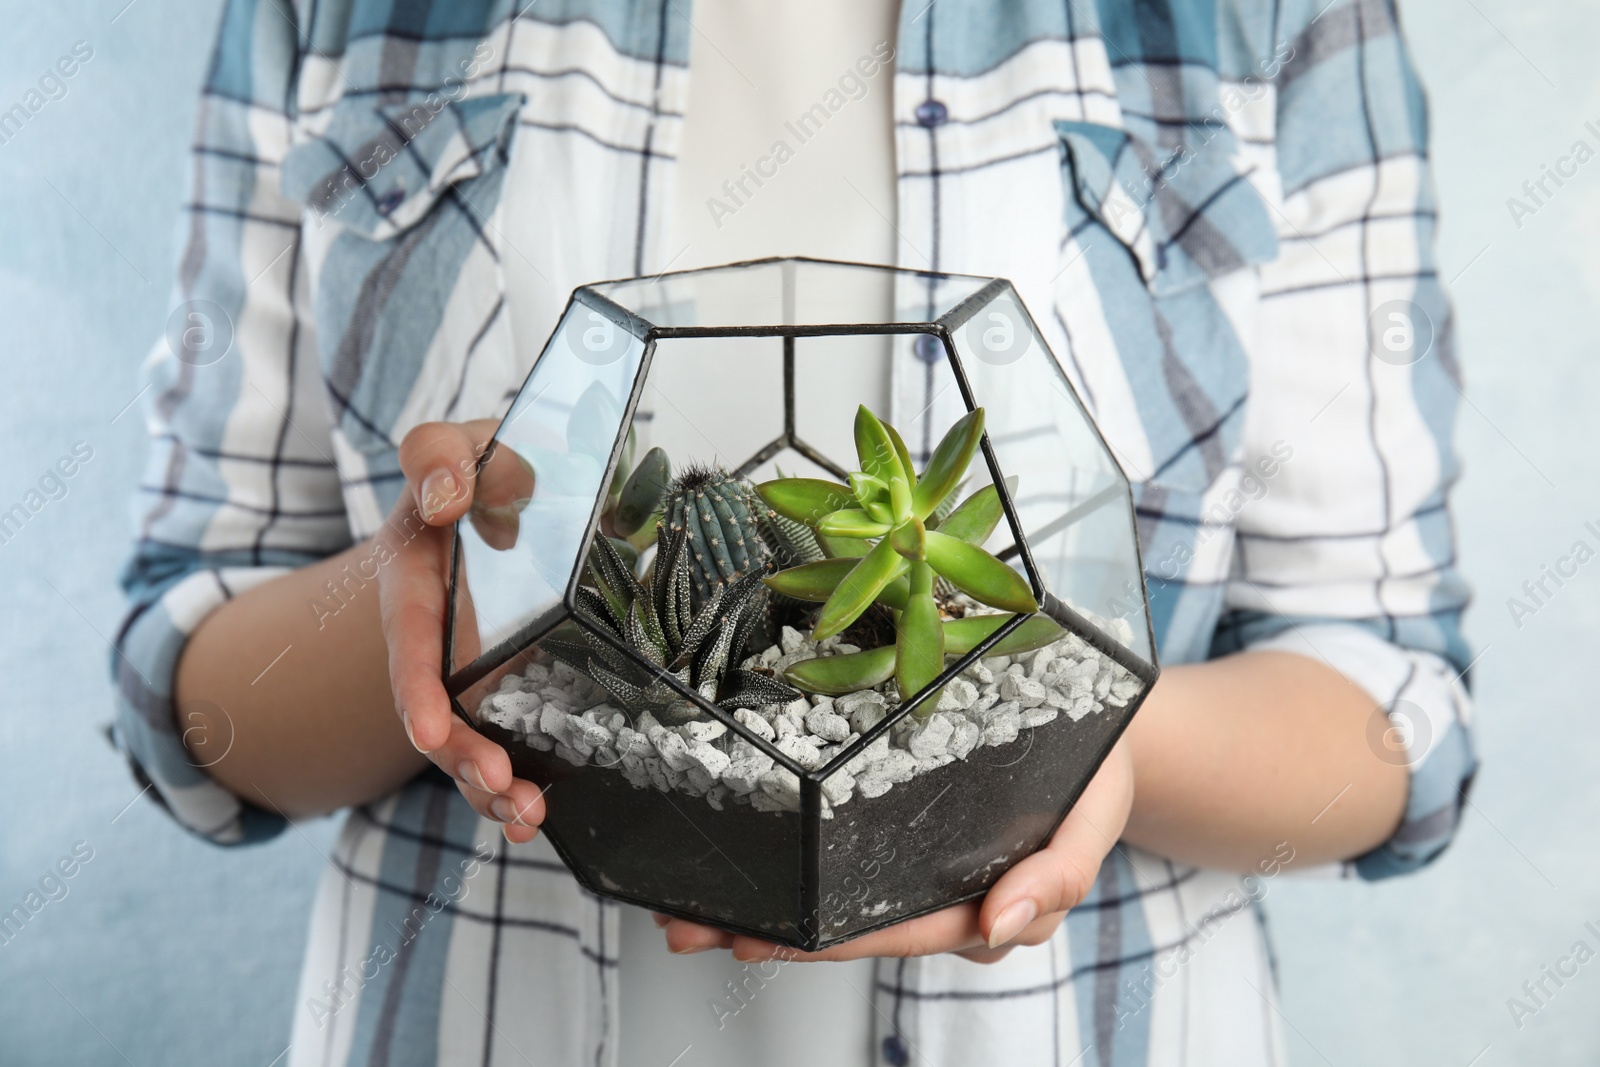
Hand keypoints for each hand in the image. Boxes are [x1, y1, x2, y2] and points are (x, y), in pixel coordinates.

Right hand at [377, 420, 545, 842]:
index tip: (426, 733)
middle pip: (436, 713)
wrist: (508, 483)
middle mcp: (437, 640)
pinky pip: (513, 738)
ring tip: (527, 819)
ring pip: (471, 740)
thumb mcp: (454, 443)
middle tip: (501, 788)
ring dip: (492, 787)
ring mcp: (474, 670)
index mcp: (414, 583)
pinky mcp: (515, 686)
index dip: (417, 689)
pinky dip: (525, 776)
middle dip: (461, 758)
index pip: (409, 642)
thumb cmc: (477, 464)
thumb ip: (436, 455)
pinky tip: (545, 810)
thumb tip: (444, 499)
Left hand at [659, 739, 1135, 962]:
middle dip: (765, 928)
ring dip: (761, 897)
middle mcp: (937, 895)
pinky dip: (788, 855)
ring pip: (833, 894)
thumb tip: (1003, 923)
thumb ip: (1057, 876)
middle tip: (689, 923)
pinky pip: (841, 852)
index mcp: (979, 906)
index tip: (755, 938)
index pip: (891, 930)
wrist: (1097, 733)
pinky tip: (740, 849)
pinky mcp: (900, 825)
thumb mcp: (1092, 821)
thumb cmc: (1095, 779)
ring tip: (687, 900)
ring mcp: (915, 864)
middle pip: (845, 923)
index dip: (822, 941)